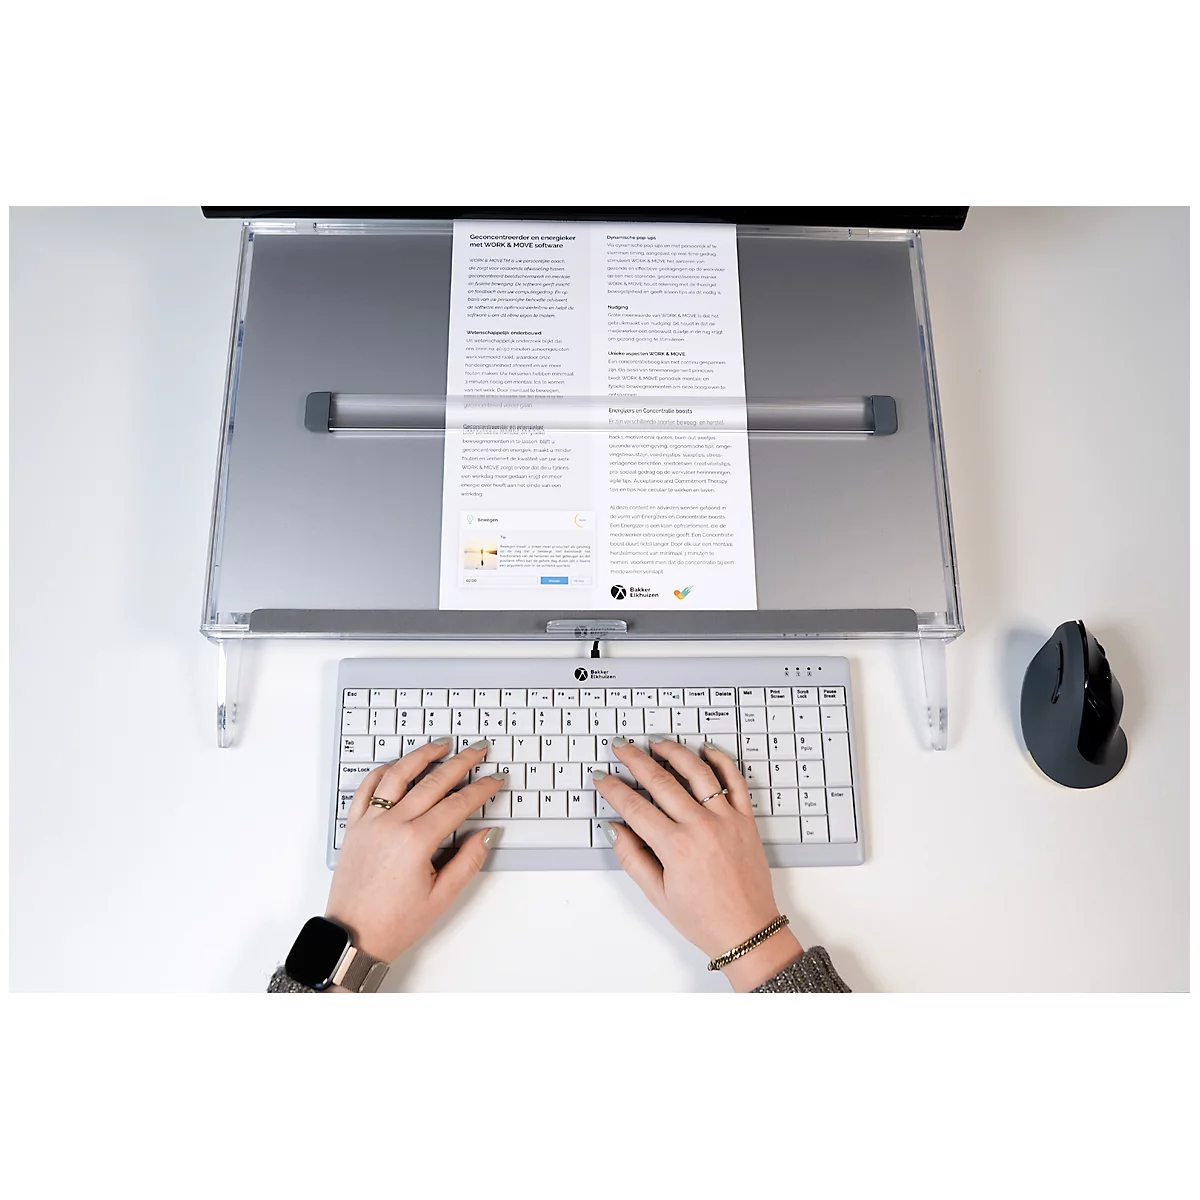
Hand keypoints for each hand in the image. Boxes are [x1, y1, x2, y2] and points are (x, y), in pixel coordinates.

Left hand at [325, 738, 502, 964]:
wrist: (352, 938)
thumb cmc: (394, 923)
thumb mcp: (441, 897)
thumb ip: (468, 861)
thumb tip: (486, 833)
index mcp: (416, 841)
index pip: (458, 804)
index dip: (481, 789)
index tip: (495, 780)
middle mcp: (392, 825)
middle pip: (432, 782)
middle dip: (460, 762)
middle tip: (478, 750)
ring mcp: (370, 822)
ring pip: (397, 775)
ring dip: (421, 755)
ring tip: (441, 744)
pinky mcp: (354, 827)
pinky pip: (367, 788)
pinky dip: (383, 771)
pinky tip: (397, 765)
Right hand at [594, 738, 803, 990]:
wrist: (748, 931)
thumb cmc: (704, 919)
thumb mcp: (657, 895)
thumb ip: (632, 858)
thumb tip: (615, 829)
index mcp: (675, 847)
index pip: (634, 807)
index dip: (613, 789)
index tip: (602, 778)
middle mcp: (701, 827)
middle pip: (660, 781)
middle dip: (635, 760)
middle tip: (621, 747)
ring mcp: (726, 820)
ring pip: (697, 772)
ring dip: (674, 752)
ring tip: (658, 742)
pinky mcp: (746, 820)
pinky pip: (735, 781)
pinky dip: (722, 761)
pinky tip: (707, 750)